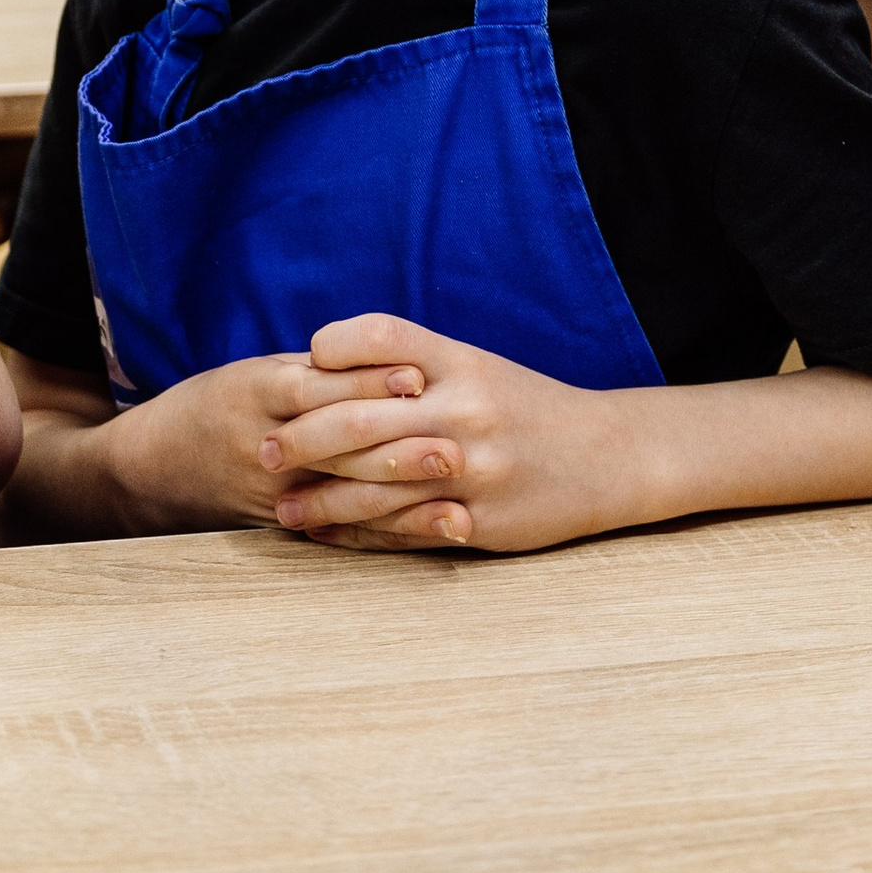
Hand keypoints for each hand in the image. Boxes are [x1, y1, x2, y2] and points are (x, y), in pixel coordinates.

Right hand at [103, 346, 428, 536]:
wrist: (159, 466)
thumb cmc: (220, 405)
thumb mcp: (259, 373)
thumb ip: (320, 371)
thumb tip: (397, 358)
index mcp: (257, 392)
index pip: (317, 386)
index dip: (367, 381)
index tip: (418, 374)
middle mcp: (265, 442)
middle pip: (336, 442)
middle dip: (397, 441)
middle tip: (455, 439)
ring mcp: (275, 489)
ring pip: (344, 489)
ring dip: (403, 485)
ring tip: (453, 479)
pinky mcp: (285, 522)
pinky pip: (343, 525)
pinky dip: (393, 524)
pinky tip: (435, 521)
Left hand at [258, 313, 644, 553]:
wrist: (609, 455)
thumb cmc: (526, 406)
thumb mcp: (477, 367)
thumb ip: (412, 363)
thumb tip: (324, 362)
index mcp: (462, 362)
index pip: (383, 337)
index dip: (334, 347)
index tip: (298, 365)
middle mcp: (464, 409)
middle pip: (363, 418)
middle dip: (303, 437)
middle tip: (262, 449)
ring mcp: (473, 468)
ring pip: (376, 485)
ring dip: (320, 499)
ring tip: (281, 507)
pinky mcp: (481, 520)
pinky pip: (405, 531)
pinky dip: (359, 535)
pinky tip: (328, 536)